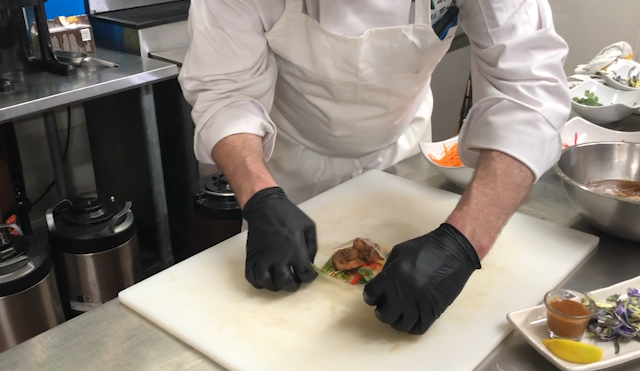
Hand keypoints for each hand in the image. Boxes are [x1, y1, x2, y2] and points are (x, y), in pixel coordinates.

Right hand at [242, 187, 317, 291]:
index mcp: (295, 250)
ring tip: (280, 280)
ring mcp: (263, 259)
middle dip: (293, 286)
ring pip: (268, 284)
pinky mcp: (252, 258)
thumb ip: (312, 247)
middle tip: (295, 280)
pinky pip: (252, 278)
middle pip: (286, 283)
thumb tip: (309, 264)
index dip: (309, 278)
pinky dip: (259, 283)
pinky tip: (266, 278)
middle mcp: (279, 258)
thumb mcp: (308, 227)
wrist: (265, 207)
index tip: (309, 274)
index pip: (304, 275)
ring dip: (276, 286)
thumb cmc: (289, 216)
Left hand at [363, 223, 480, 333]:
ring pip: (402, 324)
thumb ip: (387, 270)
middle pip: (385, 314)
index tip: (373, 297)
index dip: (370, 297)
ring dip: (396, 321)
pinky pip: (419, 327)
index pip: (371, 295)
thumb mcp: (399, 252)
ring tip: (397, 315)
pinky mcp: (434, 309)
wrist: (454, 250)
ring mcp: (420, 303)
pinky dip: (412, 327)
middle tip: (384, 308)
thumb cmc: (425, 247)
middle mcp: (404, 292)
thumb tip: (380, 287)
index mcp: (392, 275)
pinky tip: (410, 319)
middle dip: (382, 312)